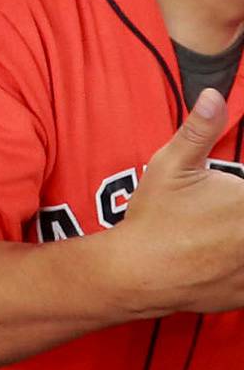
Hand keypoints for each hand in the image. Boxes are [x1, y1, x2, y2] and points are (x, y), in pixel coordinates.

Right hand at [107, 91, 243, 316]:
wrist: (135, 274)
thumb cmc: (153, 219)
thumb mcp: (171, 166)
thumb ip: (199, 130)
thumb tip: (213, 95)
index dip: (242, 195)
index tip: (235, 196)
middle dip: (240, 213)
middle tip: (225, 212)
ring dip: (240, 244)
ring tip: (224, 234)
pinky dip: (239, 270)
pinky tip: (224, 260)